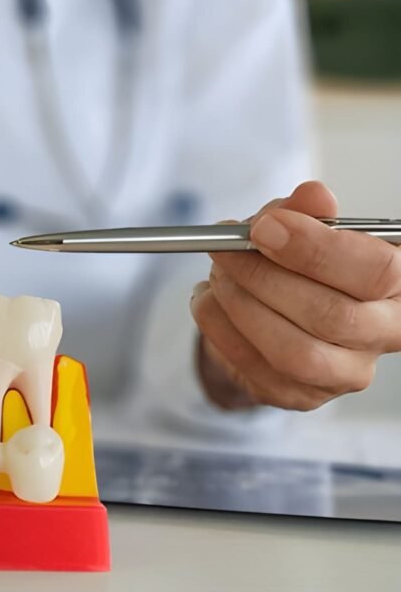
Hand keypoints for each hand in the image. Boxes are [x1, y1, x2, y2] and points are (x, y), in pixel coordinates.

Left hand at [191, 181, 400, 410]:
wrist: (272, 311)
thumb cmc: (299, 265)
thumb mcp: (302, 226)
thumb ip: (307, 211)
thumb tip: (312, 196)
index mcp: (399, 285)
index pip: (377, 272)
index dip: (316, 249)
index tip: (263, 228)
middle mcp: (383, 334)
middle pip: (331, 315)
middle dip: (263, 276)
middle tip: (225, 250)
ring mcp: (345, 373)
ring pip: (292, 350)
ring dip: (240, 305)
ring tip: (218, 274)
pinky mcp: (301, 395)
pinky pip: (254, 366)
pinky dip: (219, 327)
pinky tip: (208, 300)